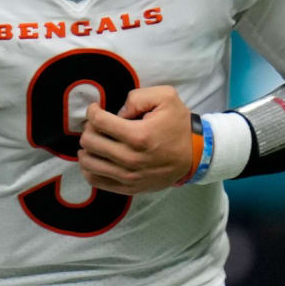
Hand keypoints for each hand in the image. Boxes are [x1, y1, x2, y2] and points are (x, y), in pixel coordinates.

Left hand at [78, 86, 195, 193]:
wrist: (197, 155)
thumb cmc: (179, 125)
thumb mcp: (166, 98)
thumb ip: (138, 97)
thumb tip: (117, 111)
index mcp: (138, 136)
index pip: (98, 121)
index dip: (92, 111)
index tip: (96, 109)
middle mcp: (131, 159)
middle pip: (89, 141)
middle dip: (89, 128)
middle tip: (97, 125)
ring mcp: (129, 176)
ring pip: (88, 162)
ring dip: (87, 148)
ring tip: (97, 141)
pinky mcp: (129, 188)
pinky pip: (95, 180)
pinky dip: (90, 168)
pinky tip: (98, 157)